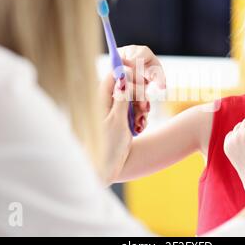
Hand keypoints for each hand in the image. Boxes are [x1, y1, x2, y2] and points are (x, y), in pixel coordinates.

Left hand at [99, 45, 165, 183]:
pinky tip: (140, 127)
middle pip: (125, 87)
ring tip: (141, 122)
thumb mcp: (117, 121)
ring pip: (131, 99)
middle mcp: (105, 103)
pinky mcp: (119, 121)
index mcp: (100, 100)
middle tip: (145, 109)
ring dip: (140, 107)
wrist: (104, 169)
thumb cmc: (107, 147)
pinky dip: (138, 116)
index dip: (128, 75)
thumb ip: (121, 99)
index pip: (113, 76)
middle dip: (138, 95)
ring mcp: (112, 112)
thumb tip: (122, 77)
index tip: (141, 81)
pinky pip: (131, 111)